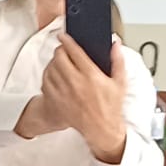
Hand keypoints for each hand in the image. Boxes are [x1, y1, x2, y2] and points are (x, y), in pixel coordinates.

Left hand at [30, 34, 128, 162]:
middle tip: (63, 50)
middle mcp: (76, 83)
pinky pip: (45, 82)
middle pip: (59, 57)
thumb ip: (118, 60)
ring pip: (51, 68)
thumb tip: (116, 44)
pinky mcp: (56, 101)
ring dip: (54, 62)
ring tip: (60, 62)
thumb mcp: (120, 82)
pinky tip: (55, 76)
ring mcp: (64, 92)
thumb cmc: (110, 107)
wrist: (100, 129)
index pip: (75, 51)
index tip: (64, 35)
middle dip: (60, 50)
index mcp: (91, 75)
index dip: (67, 40)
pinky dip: (48, 75)